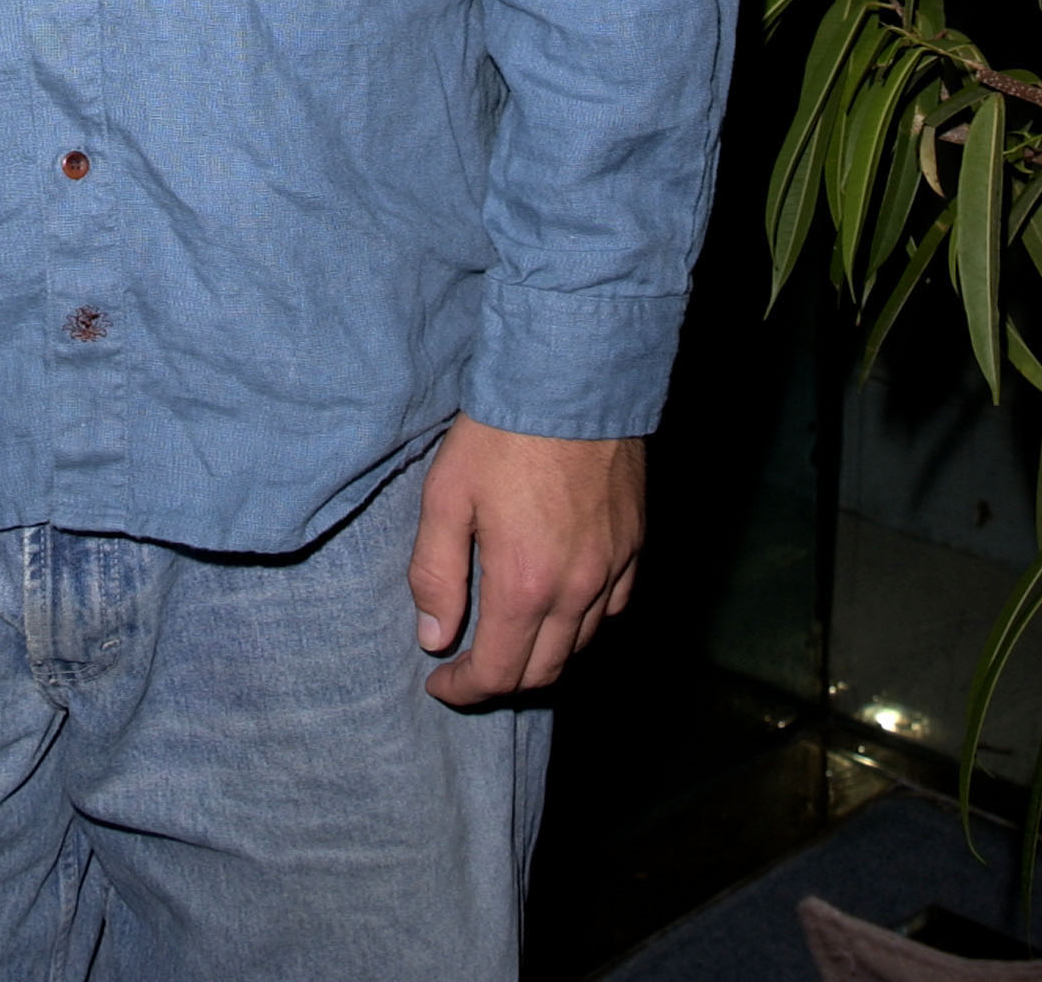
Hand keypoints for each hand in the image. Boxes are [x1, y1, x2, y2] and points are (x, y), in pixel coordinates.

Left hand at [407, 413, 643, 706]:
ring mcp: (612, 568)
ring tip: (511, 640)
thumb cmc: (499, 435)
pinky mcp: (634, 544)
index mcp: (525, 585)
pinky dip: (585, 624)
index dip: (465, 689)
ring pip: (582, 645)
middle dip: (503, 681)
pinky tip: (562, 606)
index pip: (499, 673)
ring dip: (544, 656)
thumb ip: (435, 574)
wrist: (569, 379)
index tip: (440, 683)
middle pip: (544, 671)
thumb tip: (434, 637)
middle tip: (470, 668)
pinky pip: (614, 608)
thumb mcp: (446, 497)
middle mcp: (577, 590)